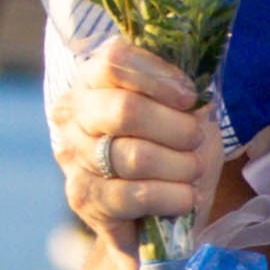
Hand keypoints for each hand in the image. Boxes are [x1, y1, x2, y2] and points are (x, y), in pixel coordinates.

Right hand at [51, 41, 217, 251]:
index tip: (191, 98)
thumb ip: (183, 96)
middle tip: (196, 139)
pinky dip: (171, 196)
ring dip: (179, 165)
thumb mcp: (182, 112)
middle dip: (175, 127)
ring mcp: (73, 157)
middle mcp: (72, 114)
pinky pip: (135, 195)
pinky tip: (186, 197)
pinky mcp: (83, 198)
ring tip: (194, 170)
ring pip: (134, 156)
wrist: (155, 207)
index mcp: (91, 79)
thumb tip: (197, 102)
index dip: (159, 77)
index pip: (115, 62)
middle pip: (125, 110)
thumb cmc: (171, 146)